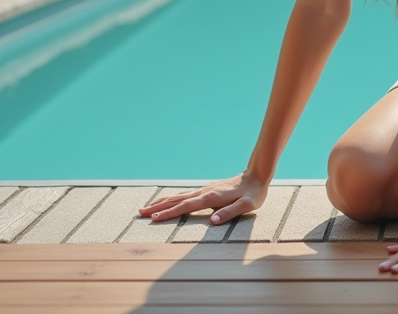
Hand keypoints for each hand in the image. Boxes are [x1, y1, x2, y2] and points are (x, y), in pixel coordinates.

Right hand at [138, 173, 267, 225]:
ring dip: (161, 202)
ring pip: (178, 196)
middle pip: (176, 200)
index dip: (170, 213)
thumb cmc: (253, 193)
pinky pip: (184, 195)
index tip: (154, 219)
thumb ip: (230, 213)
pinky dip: (171, 199)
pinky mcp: (206, 190)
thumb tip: (212, 222)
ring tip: (146, 208)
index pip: (185, 206)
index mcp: (211, 197)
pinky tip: (166, 201)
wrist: (257, 175)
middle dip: (158, 207)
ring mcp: (204, 190)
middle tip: (140, 213)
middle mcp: (204, 192)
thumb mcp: (247, 205)